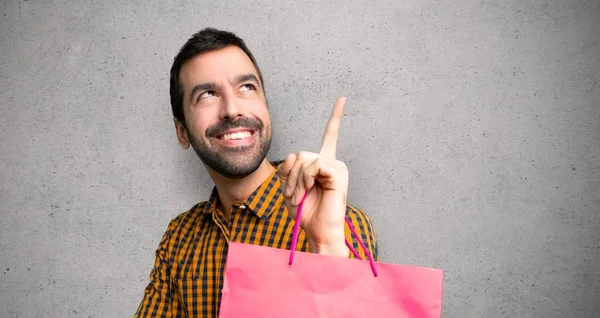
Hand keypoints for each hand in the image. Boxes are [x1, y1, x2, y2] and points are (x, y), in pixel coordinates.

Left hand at [278, 97, 348, 256]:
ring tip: (300, 196)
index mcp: (323, 164)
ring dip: (297, 180)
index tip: (342, 99)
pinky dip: (306, 178)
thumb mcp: (289, 187)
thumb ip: (288, 168)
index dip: (335, 118)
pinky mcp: (338, 174)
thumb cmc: (306, 212)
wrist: (317, 231)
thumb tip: (296, 155)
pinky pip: (315, 165)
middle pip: (302, 153)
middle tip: (293, 195)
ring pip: (306, 159)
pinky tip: (310, 190)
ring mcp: (338, 167)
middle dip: (291, 175)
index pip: (330, 136)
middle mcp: (333, 162)